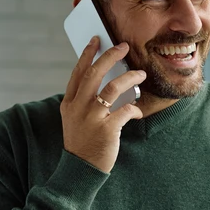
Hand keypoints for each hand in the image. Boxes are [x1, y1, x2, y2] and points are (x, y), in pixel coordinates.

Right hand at [60, 36, 145, 172]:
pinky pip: (125, 111)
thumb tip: (108, 82)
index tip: (97, 40)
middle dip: (110, 56)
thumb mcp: (75, 119)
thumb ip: (85, 102)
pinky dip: (134, 108)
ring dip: (129, 78)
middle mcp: (78, 108)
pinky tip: (137, 110)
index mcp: (69, 103)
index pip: (78, 72)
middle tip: (123, 46)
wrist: (80, 169)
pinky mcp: (106, 130)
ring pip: (113, 88)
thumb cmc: (82, 142)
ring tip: (141, 73)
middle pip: (94, 74)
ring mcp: (92, 118)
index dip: (88, 54)